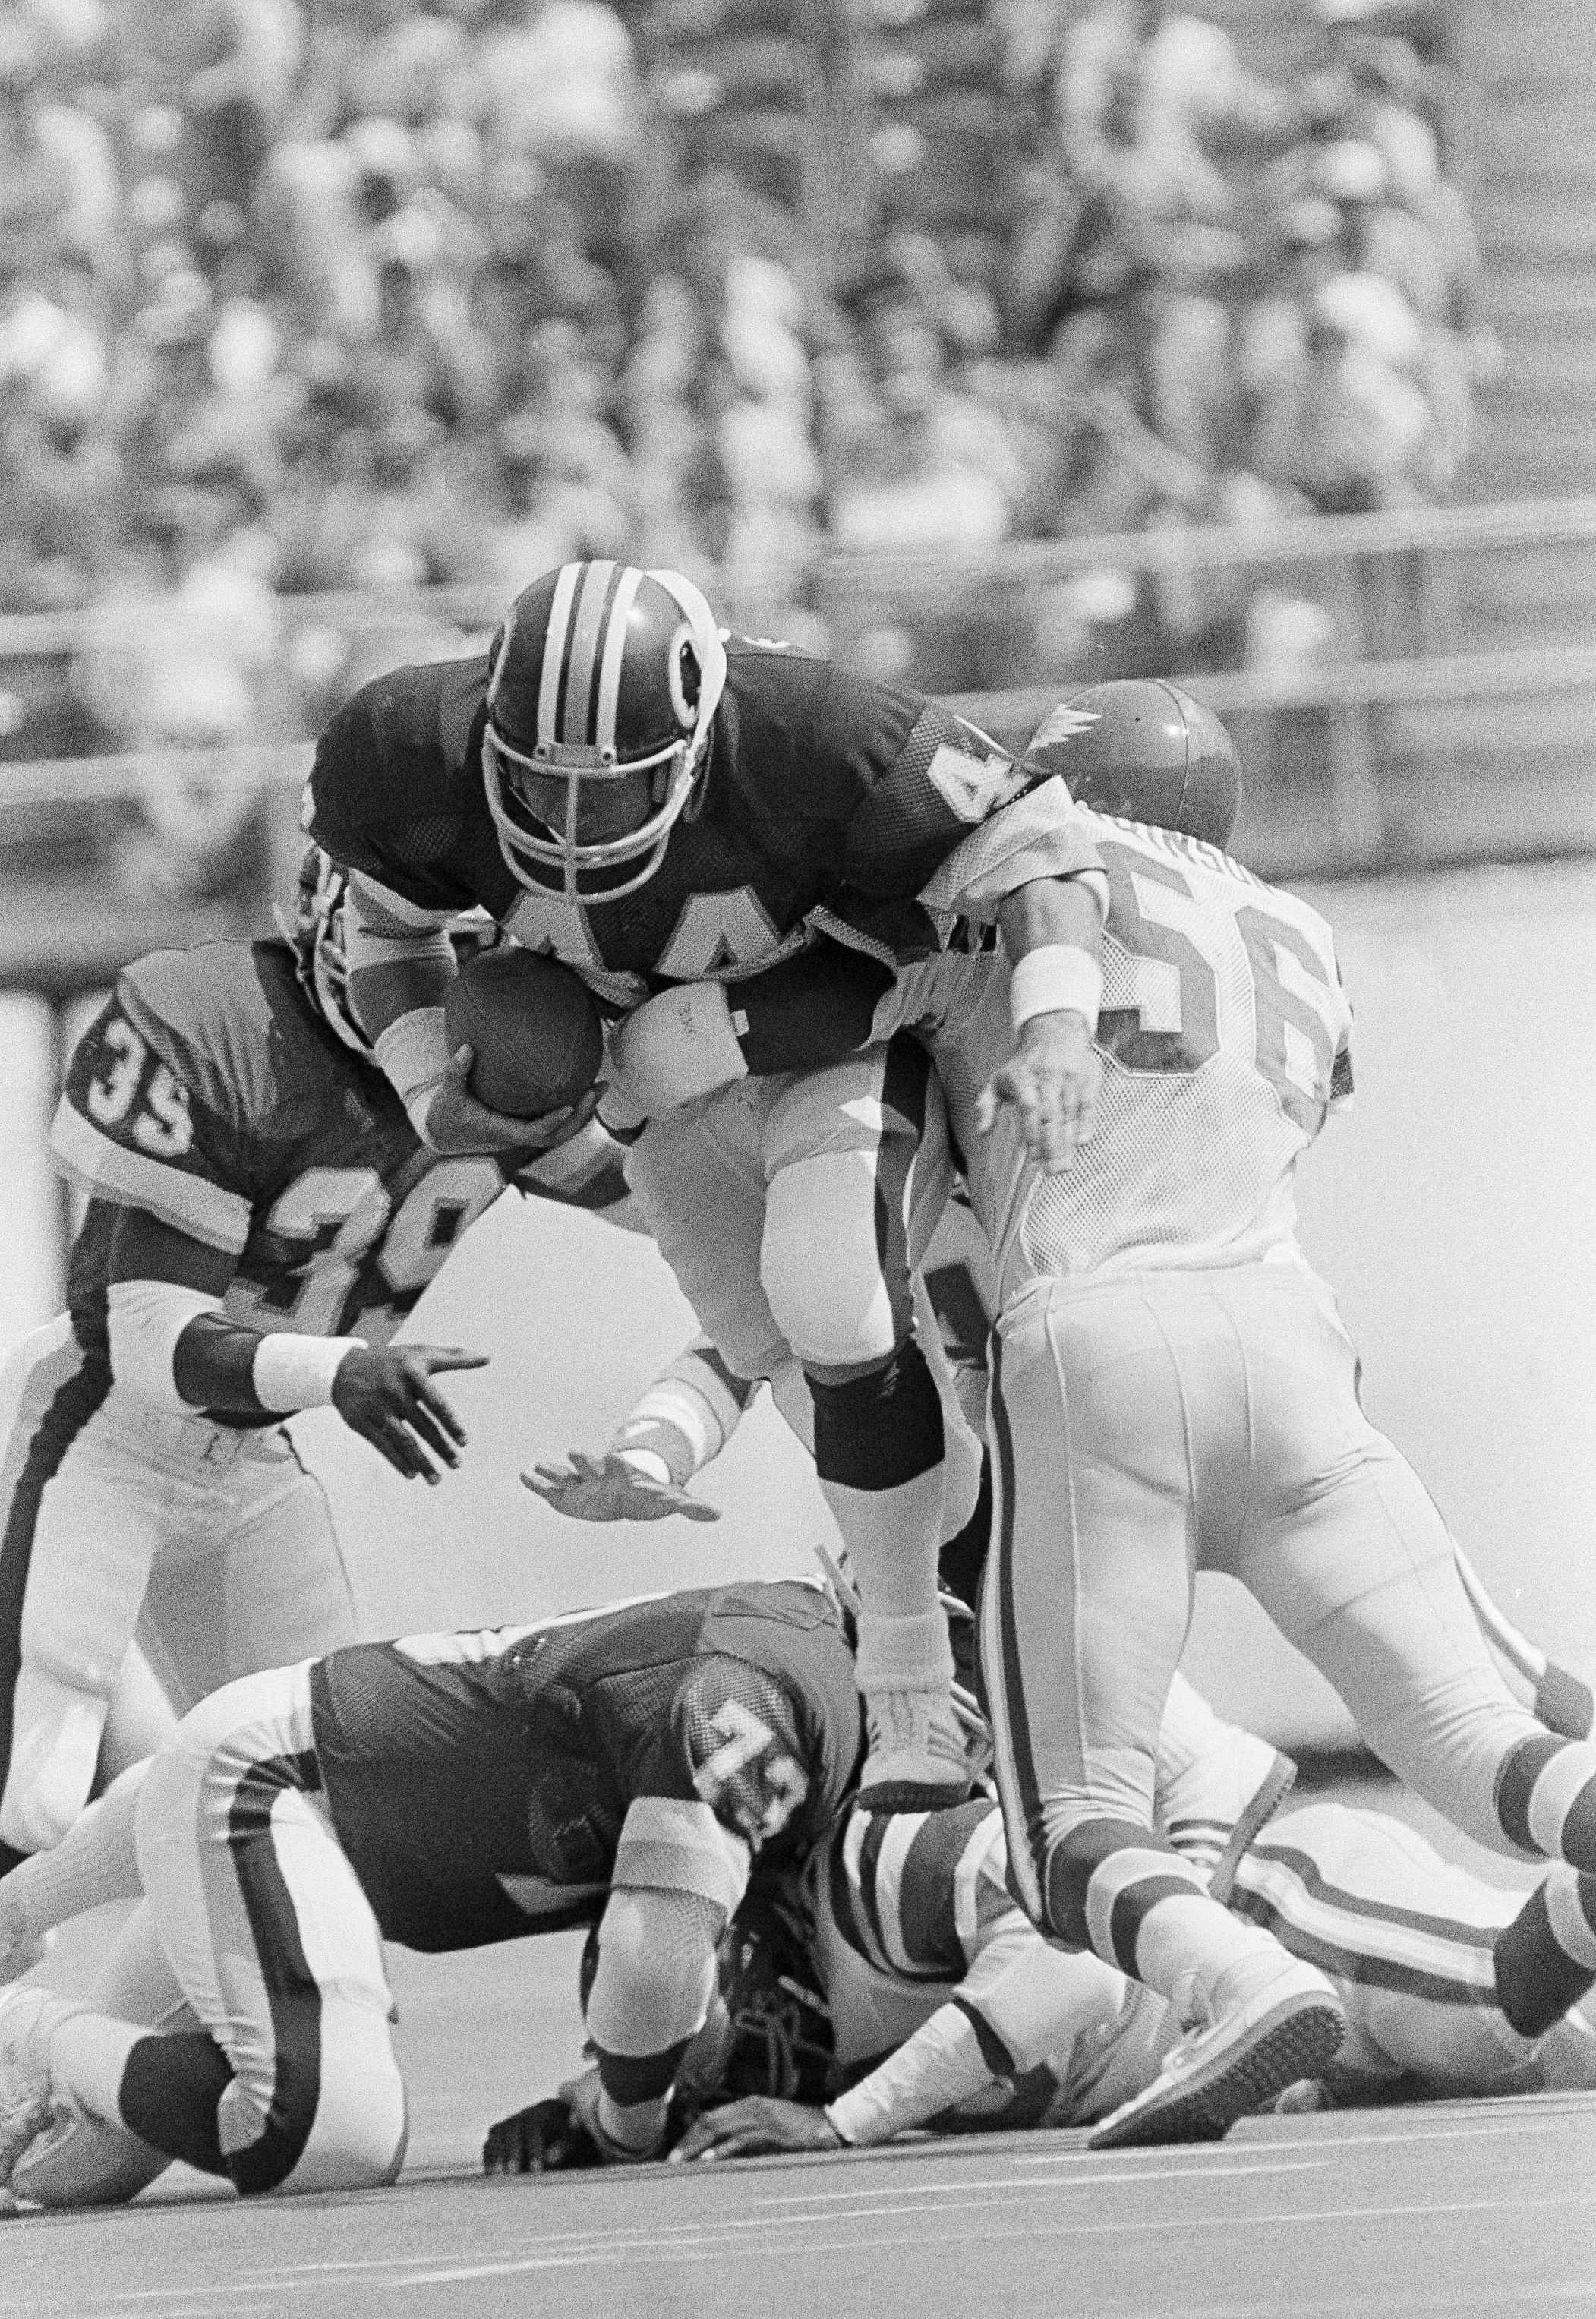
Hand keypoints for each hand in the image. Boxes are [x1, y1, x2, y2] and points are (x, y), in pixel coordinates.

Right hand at [331, 1344, 487, 1482]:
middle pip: (422, 1426)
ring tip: (437, 1480)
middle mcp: (394, 1391)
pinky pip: (382, 1445)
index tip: (465, 1442)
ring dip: (421, 1462)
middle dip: (440, 1448)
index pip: (436, 1403)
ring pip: (403, 1440)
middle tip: (457, 1465)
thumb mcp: (420, 1353)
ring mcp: (376, 1407)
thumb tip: (487, 1358)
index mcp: (412, 1373)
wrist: (343, 1367)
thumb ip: (454, 1356)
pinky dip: (397, 1461)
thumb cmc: (392, 1361)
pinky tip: (412, 1474)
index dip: (451, 1424)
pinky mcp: (361, 1421)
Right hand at [423, 1047, 599, 1156]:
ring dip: (583, 1112)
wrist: (446, 1134)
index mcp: (502, 1132)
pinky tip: (585, 1085)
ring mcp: (525, 1133)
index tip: (569, 1105)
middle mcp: (518, 1137)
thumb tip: (466, 1048)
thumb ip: (455, 1071)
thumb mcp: (447, 1093)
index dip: (553, 1122)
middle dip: (580, 1117)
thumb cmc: (448, 1113)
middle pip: (557, 1136)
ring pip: (561, 1131)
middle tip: (596, 1090)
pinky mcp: (527, 1126)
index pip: (534, 1133)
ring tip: (601, 1085)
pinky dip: (573, 1108)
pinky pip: (556, 1121)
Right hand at [483, 2095, 604, 2174]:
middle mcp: (526, 2113)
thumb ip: (564, 2146)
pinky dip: (489, 2156)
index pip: (535, 2125)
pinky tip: (491, 2174)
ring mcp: (512, 2122)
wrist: (565, 2131)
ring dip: (496, 2153)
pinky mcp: (502, 2135)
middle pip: (512, 2127)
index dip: (534, 2147)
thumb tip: (550, 2157)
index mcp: (546, 2111)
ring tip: (497, 2175)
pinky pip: (491, 2141)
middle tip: (513, 2172)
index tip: (537, 2169)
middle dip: (512, 2150)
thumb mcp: (574, 2140)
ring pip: (498, 2132)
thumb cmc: (572, 2137)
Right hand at [522, 1450, 719, 1524]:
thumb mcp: (670, 1501)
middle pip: (591, 1466)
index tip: (613, 1455)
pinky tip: (523, 1477)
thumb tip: (718, 1515)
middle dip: (584, 1461)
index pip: (620, 1466)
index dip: (617, 1462)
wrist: (626, 1495)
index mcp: (623, 1475)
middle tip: (574, 1452)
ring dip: (554, 1471)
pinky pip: (549, 1489)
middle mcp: (600, 1475)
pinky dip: (537, 1484)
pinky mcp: (567, 1495)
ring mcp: (581, 1483)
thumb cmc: (649, 1496)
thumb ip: (691, 1506)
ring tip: (536, 1466)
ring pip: (566, 1476)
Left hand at [670, 2096, 841, 2163]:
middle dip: (689, 2141)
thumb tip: (718, 2151)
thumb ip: (745, 2138)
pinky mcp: (771, 2132)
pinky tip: (710, 2160)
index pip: (711, 2118)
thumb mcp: (767, 2131)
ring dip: (699, 2146)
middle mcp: (751, 2108)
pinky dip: (724, 2150)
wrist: (828, 2126)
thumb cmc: (797, 2131)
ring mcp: (760, 2119)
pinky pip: (742, 2141)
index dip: (692, 2134)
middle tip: (671, 2160)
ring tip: (682, 2161)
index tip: (677, 2151)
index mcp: (748, 2106)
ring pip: (721, 2129)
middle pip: (710, 2122)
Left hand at [973, 1010, 1100, 1174]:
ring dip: (1068, 1141)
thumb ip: (985, 1106)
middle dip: (1053, 1144)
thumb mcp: (998, 1080)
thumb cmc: (1023, 1065)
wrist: (1056, 1032)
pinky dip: (1087, 1124)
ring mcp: (1070, 1078)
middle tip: (1053, 1170)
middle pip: (1052, 1115)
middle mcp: (1048, 1077)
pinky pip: (1089, 1104)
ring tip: (1064, 1166)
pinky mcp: (1089, 1078)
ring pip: (1070, 1113)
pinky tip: (1082, 1141)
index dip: (1033, 1132)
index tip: (1034, 1156)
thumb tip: (980, 1133)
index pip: (1029, 1107)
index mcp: (1023, 1078)